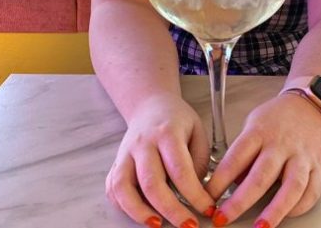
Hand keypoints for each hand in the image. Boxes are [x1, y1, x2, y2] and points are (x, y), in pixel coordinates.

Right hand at [106, 93, 214, 226]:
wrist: (150, 105)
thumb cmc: (177, 119)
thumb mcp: (198, 130)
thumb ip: (199, 160)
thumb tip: (197, 192)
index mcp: (167, 133)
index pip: (180, 169)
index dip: (195, 194)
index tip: (207, 208)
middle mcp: (142, 143)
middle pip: (151, 183)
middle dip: (171, 210)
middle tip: (188, 225)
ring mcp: (125, 154)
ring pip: (123, 188)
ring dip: (139, 212)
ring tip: (158, 224)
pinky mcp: (116, 163)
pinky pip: (113, 188)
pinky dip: (123, 206)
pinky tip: (140, 213)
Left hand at [206, 93, 320, 227]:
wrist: (309, 106)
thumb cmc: (276, 118)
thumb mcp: (251, 125)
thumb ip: (241, 153)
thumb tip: (229, 185)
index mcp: (260, 133)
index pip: (236, 158)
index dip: (219, 181)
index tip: (207, 198)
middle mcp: (281, 145)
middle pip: (260, 176)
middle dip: (240, 202)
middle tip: (223, 218)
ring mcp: (301, 157)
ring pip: (291, 187)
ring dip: (275, 210)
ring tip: (260, 227)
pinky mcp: (318, 167)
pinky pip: (311, 191)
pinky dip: (299, 207)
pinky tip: (286, 215)